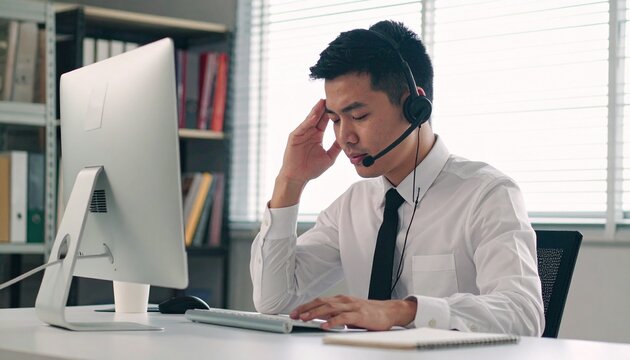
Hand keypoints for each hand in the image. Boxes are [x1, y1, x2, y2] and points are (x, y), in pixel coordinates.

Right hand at [270, 99, 341, 207]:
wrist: (298, 178)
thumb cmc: (311, 169)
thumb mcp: (329, 157)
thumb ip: (336, 147)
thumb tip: (347, 140)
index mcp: (317, 136)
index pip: (325, 121)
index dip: (332, 114)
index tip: (341, 106)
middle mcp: (309, 132)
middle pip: (318, 117)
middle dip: (324, 108)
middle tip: (333, 98)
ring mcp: (301, 133)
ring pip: (310, 119)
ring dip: (316, 111)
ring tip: (323, 102)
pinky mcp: (294, 136)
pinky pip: (303, 127)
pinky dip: (309, 121)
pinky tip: (315, 115)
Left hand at [289, 295, 416, 330]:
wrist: (389, 311)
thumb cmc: (369, 312)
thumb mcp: (349, 311)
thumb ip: (336, 313)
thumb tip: (320, 319)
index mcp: (341, 299)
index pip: (319, 300)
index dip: (306, 306)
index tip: (295, 311)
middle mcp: (344, 300)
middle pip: (321, 302)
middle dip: (306, 308)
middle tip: (295, 315)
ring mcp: (352, 307)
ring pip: (330, 308)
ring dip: (316, 313)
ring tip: (305, 319)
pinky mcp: (360, 315)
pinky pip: (344, 318)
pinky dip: (333, 321)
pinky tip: (325, 325)